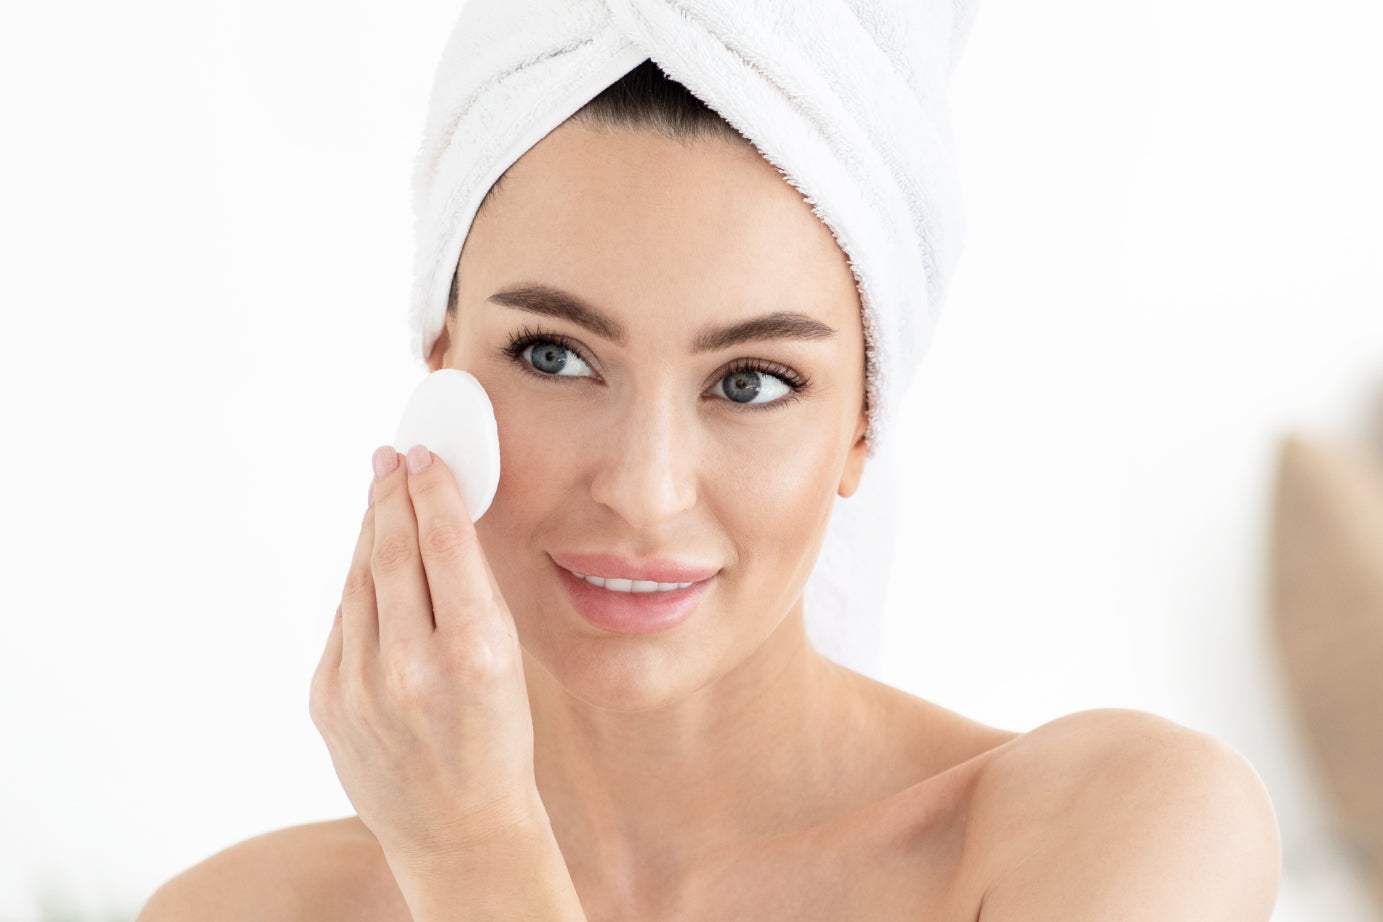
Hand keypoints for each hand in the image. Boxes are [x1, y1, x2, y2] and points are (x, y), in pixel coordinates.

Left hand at [309, 444, 541, 867]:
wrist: (460, 831)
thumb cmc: (497, 743)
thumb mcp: (508, 662)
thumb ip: (472, 595)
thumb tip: (439, 520)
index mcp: (475, 652)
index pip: (444, 543)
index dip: (432, 490)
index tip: (425, 456)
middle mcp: (412, 666)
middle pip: (392, 551)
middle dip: (392, 496)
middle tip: (392, 459)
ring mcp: (360, 686)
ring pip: (360, 581)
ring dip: (370, 533)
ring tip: (380, 497)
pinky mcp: (327, 701)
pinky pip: (344, 623)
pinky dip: (359, 586)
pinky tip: (371, 565)